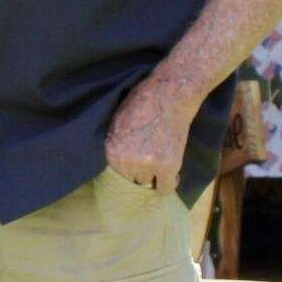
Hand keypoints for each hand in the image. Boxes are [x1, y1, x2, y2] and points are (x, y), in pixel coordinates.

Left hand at [104, 73, 200, 193]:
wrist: (169, 94)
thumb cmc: (143, 101)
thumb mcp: (117, 123)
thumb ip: (117, 144)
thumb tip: (120, 159)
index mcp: (111, 150)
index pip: (116, 172)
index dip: (127, 168)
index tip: (136, 165)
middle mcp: (125, 161)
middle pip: (131, 179)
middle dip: (139, 172)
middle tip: (150, 162)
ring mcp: (146, 165)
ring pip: (147, 183)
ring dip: (154, 176)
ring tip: (161, 165)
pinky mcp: (167, 166)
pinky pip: (165, 188)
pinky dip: (168, 184)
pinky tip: (171, 176)